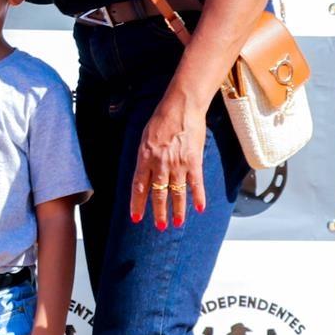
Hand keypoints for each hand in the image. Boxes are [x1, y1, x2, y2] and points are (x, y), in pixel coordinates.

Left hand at [132, 94, 207, 229]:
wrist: (181, 107)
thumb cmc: (162, 119)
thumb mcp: (145, 137)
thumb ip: (145, 157)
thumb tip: (145, 174)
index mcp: (145, 157)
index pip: (139, 186)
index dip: (137, 203)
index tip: (136, 217)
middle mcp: (160, 164)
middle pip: (158, 193)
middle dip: (158, 212)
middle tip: (159, 227)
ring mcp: (177, 164)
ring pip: (177, 193)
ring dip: (177, 210)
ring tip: (177, 223)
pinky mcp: (193, 161)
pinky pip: (196, 183)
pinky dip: (198, 197)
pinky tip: (199, 209)